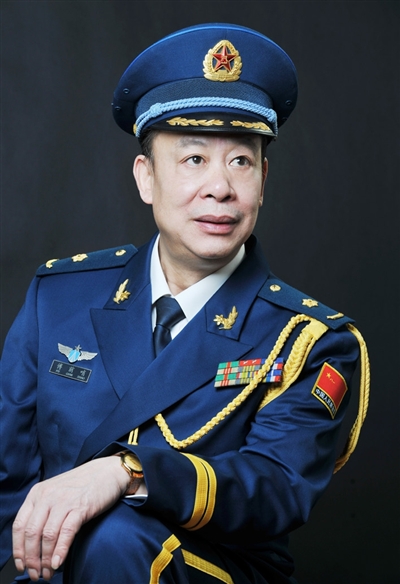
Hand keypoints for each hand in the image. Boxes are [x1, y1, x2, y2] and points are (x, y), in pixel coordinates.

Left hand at [12, 456, 129, 580]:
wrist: (107, 471)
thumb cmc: (81, 485)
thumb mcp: (55, 492)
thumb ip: (42, 511)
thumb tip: (33, 545)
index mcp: (37, 493)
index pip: (19, 525)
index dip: (18, 549)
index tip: (21, 565)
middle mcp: (47, 496)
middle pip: (31, 533)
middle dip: (31, 558)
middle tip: (35, 574)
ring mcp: (64, 501)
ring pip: (47, 535)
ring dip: (45, 559)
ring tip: (48, 573)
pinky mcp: (81, 507)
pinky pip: (66, 532)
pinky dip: (60, 551)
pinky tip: (58, 562)